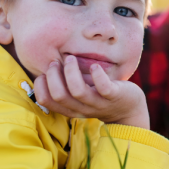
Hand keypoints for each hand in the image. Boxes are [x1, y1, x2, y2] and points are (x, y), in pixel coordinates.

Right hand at [34, 55, 149, 128]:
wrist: (128, 110)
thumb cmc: (99, 96)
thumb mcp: (80, 95)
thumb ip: (65, 86)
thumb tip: (45, 66)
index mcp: (70, 108)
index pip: (46, 101)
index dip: (40, 85)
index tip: (44, 73)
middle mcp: (82, 108)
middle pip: (59, 95)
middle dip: (53, 76)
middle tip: (56, 62)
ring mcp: (99, 103)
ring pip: (78, 91)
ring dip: (71, 72)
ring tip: (71, 58)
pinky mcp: (114, 96)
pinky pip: (103, 88)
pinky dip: (97, 76)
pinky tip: (94, 66)